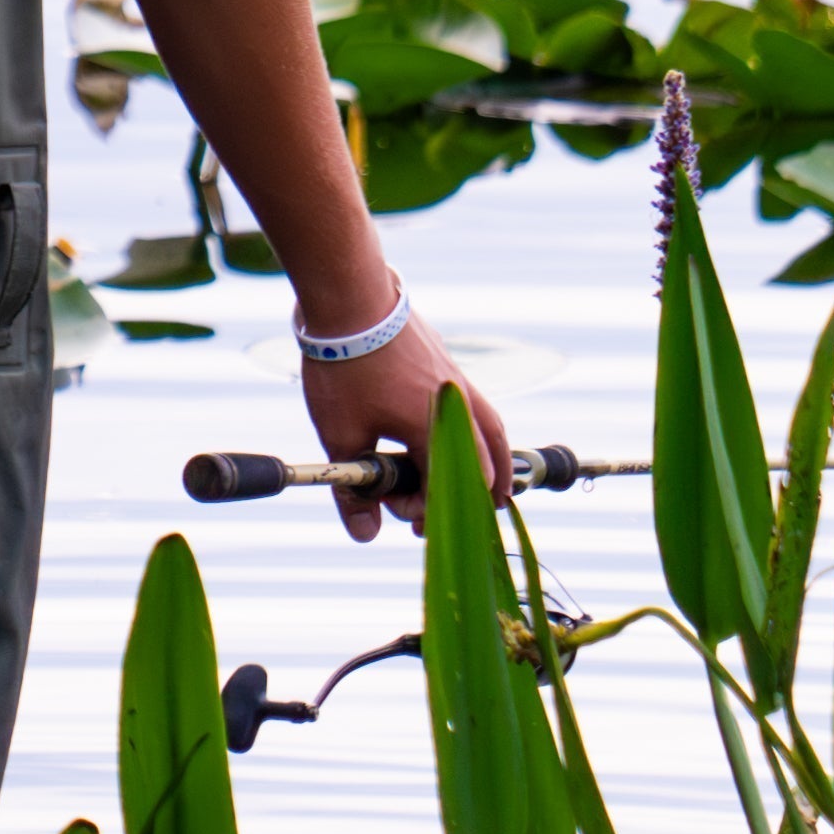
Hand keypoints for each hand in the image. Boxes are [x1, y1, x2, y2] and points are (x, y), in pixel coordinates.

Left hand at [307, 306, 510, 546]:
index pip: (450, 488)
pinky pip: (475, 407)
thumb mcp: (340, 436)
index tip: (396, 511)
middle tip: (443, 514)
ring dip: (490, 464)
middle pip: (487, 464)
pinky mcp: (446, 364)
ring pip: (491, 430)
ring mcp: (457, 381)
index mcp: (434, 427)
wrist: (349, 298)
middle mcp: (457, 406)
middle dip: (467, 496)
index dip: (427, 511)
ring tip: (493, 488)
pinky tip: (457, 435)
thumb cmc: (344, 368)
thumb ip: (354, 491)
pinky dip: (476, 432)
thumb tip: (366, 535)